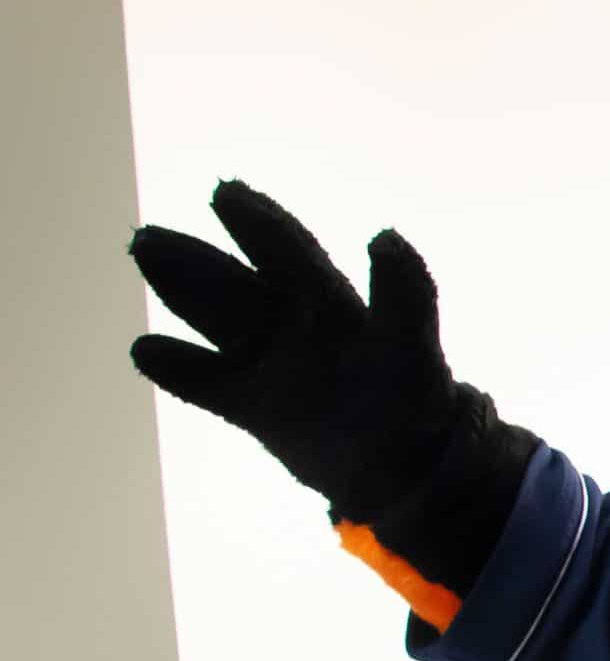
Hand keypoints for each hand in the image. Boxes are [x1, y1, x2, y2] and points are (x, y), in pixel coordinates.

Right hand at [129, 180, 465, 520]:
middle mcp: (295, 326)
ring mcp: (271, 365)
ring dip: (179, 294)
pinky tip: (144, 351)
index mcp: (331, 304)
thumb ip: (404, 292)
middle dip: (195, 258)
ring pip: (216, 321)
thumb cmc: (415, 399)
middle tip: (146, 238)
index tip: (225, 193)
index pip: (291, 254)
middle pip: (237, 284)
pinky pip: (207, 385)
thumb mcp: (411, 343)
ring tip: (143, 256)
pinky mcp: (253, 407)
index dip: (260, 223)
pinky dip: (178, 369)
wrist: (411, 467)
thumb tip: (385, 235)